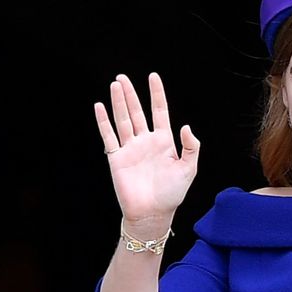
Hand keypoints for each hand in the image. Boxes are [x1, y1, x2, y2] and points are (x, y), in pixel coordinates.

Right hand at [93, 73, 200, 230]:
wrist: (152, 214)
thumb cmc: (172, 194)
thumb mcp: (189, 169)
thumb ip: (191, 147)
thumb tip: (185, 126)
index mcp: (164, 141)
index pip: (159, 111)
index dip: (156, 94)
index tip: (152, 77)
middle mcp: (145, 141)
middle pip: (137, 112)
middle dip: (130, 94)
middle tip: (122, 78)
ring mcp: (130, 149)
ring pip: (123, 120)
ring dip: (118, 103)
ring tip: (114, 85)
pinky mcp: (117, 159)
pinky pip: (109, 137)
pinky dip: (104, 122)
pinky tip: (100, 107)